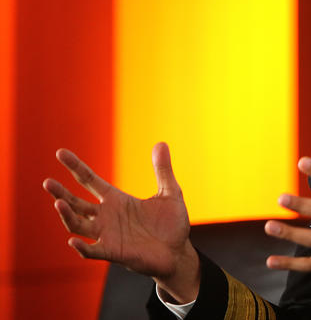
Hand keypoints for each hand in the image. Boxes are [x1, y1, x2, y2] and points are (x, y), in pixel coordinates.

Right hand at [43, 142, 200, 302]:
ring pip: (78, 225)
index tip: (60, 153)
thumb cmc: (171, 223)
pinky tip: (73, 241)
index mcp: (116, 199)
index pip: (89, 180)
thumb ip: (163, 170)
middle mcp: (106, 216)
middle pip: (76, 203)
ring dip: (67, 216)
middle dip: (61, 193)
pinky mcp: (114, 252)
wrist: (178, 252)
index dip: (75, 167)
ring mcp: (107, 235)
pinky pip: (92, 251)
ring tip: (59, 203)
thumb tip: (161, 143)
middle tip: (48, 182)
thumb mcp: (170, 192)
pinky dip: (82, 247)